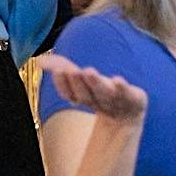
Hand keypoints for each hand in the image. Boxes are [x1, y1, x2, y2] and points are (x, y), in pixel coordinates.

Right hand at [33, 54, 148, 121]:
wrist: (128, 115)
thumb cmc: (101, 94)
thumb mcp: (81, 81)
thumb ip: (61, 68)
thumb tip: (39, 60)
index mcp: (84, 98)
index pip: (70, 94)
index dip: (63, 85)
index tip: (58, 71)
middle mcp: (99, 102)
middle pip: (86, 95)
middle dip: (78, 83)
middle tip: (72, 71)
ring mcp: (117, 102)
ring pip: (105, 94)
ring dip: (96, 83)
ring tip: (88, 71)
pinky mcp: (135, 99)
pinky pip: (130, 95)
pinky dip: (123, 88)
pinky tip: (118, 79)